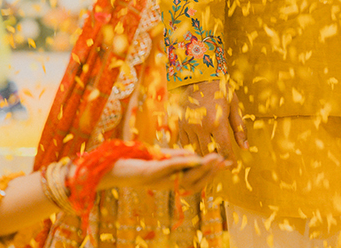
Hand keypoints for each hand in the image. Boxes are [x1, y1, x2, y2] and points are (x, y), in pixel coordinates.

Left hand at [98, 149, 227, 193]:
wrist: (112, 167)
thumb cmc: (136, 161)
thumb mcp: (162, 157)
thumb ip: (178, 157)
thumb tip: (196, 157)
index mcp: (171, 180)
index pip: (197, 181)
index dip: (213, 174)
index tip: (228, 164)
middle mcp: (167, 183)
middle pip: (195, 183)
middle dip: (211, 172)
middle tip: (224, 161)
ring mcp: (158, 179)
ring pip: (185, 178)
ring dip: (202, 168)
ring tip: (215, 158)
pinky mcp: (149, 172)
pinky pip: (169, 168)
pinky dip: (183, 163)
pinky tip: (193, 157)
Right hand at [170, 79, 247, 158]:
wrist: (197, 77)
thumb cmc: (220, 91)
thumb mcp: (234, 106)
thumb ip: (239, 128)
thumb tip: (245, 148)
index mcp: (217, 122)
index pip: (224, 149)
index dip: (229, 161)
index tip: (232, 165)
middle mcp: (201, 127)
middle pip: (209, 154)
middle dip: (217, 161)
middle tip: (222, 164)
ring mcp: (188, 127)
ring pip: (196, 151)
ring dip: (204, 158)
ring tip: (211, 161)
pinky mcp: (179, 126)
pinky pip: (185, 145)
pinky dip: (192, 150)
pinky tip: (198, 150)